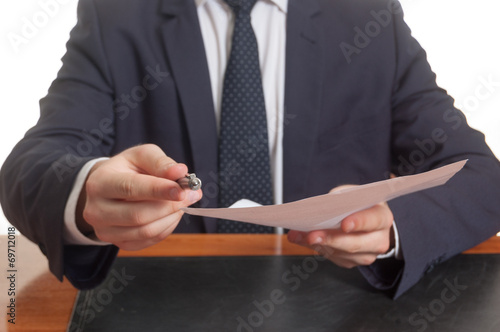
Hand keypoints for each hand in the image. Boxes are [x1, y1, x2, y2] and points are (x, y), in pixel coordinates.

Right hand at [76, 144, 201, 250]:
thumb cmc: (127, 169)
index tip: (182, 190)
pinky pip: (150, 240)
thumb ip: (160, 162)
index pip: (131, 188)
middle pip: (139, 215)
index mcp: (100, 183)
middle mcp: (96, 210)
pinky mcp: (119, 243)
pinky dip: (167, 227)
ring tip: (182, 202)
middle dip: (170, 205)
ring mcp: (105, 231)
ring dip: (172, 217)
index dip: (159, 190)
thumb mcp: (141, 156)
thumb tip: (179, 172)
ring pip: (146, 231)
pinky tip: (171, 213)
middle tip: (191, 194)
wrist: (109, 189)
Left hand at [287, 185, 393, 267]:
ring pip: (340, 253)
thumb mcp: (353, 194)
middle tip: (311, 235)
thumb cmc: (360, 205)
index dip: (359, 222)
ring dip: (316, 245)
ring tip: (298, 235)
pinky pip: (332, 257)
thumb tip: (321, 208)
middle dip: (330, 239)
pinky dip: (315, 248)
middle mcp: (378, 240)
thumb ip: (341, 198)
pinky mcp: (352, 262)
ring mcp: (366, 255)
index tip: (344, 224)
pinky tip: (302, 239)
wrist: (367, 221)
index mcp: (382, 217)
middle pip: (354, 243)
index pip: (372, 221)